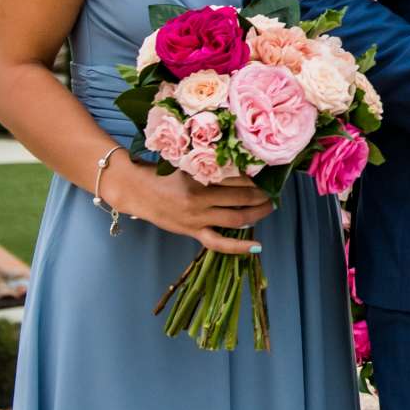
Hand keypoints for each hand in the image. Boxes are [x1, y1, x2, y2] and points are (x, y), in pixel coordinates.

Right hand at [115, 161, 274, 255]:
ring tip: (269, 208)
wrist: (136, 190)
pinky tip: (257, 246)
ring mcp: (196, 218)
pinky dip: (238, 246)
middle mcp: (200, 199)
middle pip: (241, 198)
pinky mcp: (191, 231)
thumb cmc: (163, 172)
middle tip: (274, 190)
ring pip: (235, 219)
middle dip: (262, 195)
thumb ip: (211, 166)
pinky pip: (218, 243)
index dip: (256, 178)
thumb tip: (242, 166)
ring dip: (257, 214)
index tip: (268, 174)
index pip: (237, 178)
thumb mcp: (188, 163)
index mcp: (200, 177)